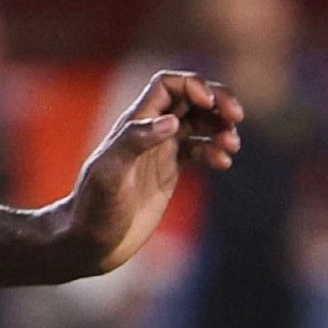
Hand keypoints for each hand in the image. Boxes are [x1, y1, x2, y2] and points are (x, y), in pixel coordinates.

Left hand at [57, 71, 240, 276]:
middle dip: (217, 101)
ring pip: (199, 123)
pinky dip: (215, 151)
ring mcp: (160, 151)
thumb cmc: (94, 207)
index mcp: (135, 122)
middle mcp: (150, 131)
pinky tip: (224, 163)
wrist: (90, 241)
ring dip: (221, 127)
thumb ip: (136, 141)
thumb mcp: (111, 172)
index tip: (210, 104)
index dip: (192, 85)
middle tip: (237, 116)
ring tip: (232, 145)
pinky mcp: (169, 172)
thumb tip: (172, 121)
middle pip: (189, 99)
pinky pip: (199, 150)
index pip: (168, 85)